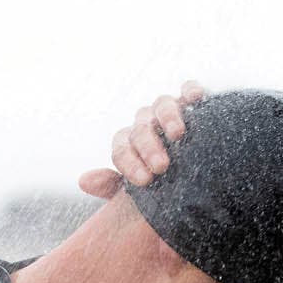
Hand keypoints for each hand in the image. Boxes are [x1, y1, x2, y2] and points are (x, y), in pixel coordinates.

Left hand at [78, 81, 207, 197]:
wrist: (199, 182)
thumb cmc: (165, 186)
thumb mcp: (138, 193)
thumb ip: (111, 187)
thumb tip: (83, 181)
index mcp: (129, 144)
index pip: (121, 149)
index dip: (129, 164)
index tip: (144, 181)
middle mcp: (147, 124)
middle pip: (141, 129)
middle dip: (148, 147)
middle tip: (161, 166)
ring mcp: (168, 111)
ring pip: (162, 105)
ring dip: (167, 118)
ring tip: (178, 135)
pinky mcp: (192, 102)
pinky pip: (188, 89)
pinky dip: (191, 90)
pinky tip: (196, 98)